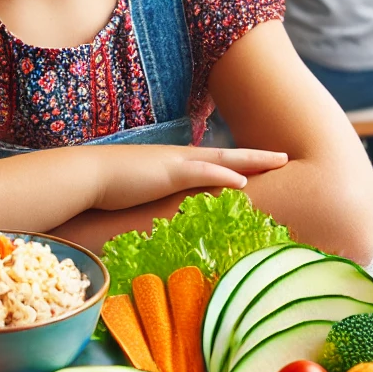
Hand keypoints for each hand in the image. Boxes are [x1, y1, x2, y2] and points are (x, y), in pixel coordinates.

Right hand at [94, 144, 288, 209]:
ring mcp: (176, 163)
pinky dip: (223, 175)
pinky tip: (242, 180)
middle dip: (257, 156)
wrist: (88, 174)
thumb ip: (160, 201)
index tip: (261, 163)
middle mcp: (181, 158)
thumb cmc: (110, 186)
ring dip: (251, 160)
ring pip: (222, 159)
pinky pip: (200, 173)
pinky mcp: (167, 173)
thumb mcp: (143, 192)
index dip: (240, 162)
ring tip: (278, 161)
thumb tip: (170, 216)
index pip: (215, 161)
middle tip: (285, 156)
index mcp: (176, 163)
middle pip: (227, 155)